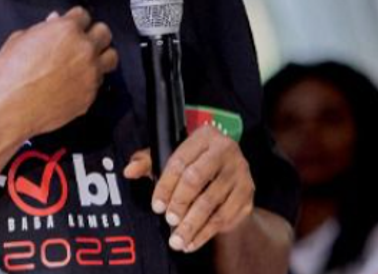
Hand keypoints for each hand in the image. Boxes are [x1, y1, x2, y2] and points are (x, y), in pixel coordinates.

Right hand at [0, 7, 118, 138]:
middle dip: (93, 34)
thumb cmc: (9, 75)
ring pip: (111, 56)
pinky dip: (91, 79)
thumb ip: (44, 28)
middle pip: (104, 32)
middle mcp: (84, 49)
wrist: (8, 108)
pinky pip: (99, 81)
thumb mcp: (20, 39)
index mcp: (66, 30)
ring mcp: (90, 73)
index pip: (84, 14)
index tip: (71, 25)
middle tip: (82, 40)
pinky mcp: (90, 95)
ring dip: (101, 55)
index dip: (75, 19)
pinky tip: (76, 81)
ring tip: (88, 60)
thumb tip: (54, 21)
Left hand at [123, 126, 254, 252]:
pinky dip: (206, 233)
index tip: (156, 206)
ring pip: (212, 202)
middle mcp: (226, 150)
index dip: (165, 186)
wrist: (229, 179)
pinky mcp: (248, 194)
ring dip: (192, 224)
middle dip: (179, 203)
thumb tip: (129, 170)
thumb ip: (148, 162)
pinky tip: (192, 241)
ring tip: (177, 238)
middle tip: (168, 220)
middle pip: (197, 178)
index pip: (180, 161)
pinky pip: (225, 218)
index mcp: (205, 136)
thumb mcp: (172, 159)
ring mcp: (240, 173)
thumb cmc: (195, 166)